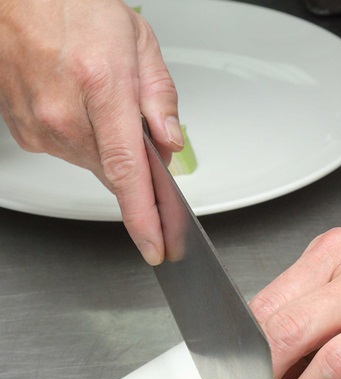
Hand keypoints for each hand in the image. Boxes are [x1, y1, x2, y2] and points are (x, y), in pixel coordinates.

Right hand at [0, 0, 181, 264]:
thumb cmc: (73, 7)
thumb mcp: (138, 41)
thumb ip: (160, 97)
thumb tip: (170, 142)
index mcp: (101, 86)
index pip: (127, 171)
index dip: (144, 216)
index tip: (156, 245)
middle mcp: (63, 112)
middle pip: (115, 171)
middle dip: (136, 161)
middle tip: (136, 123)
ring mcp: (38, 123)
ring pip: (93, 163)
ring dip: (108, 144)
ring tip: (100, 99)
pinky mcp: (23, 131)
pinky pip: (68, 151)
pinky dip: (83, 137)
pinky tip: (79, 104)